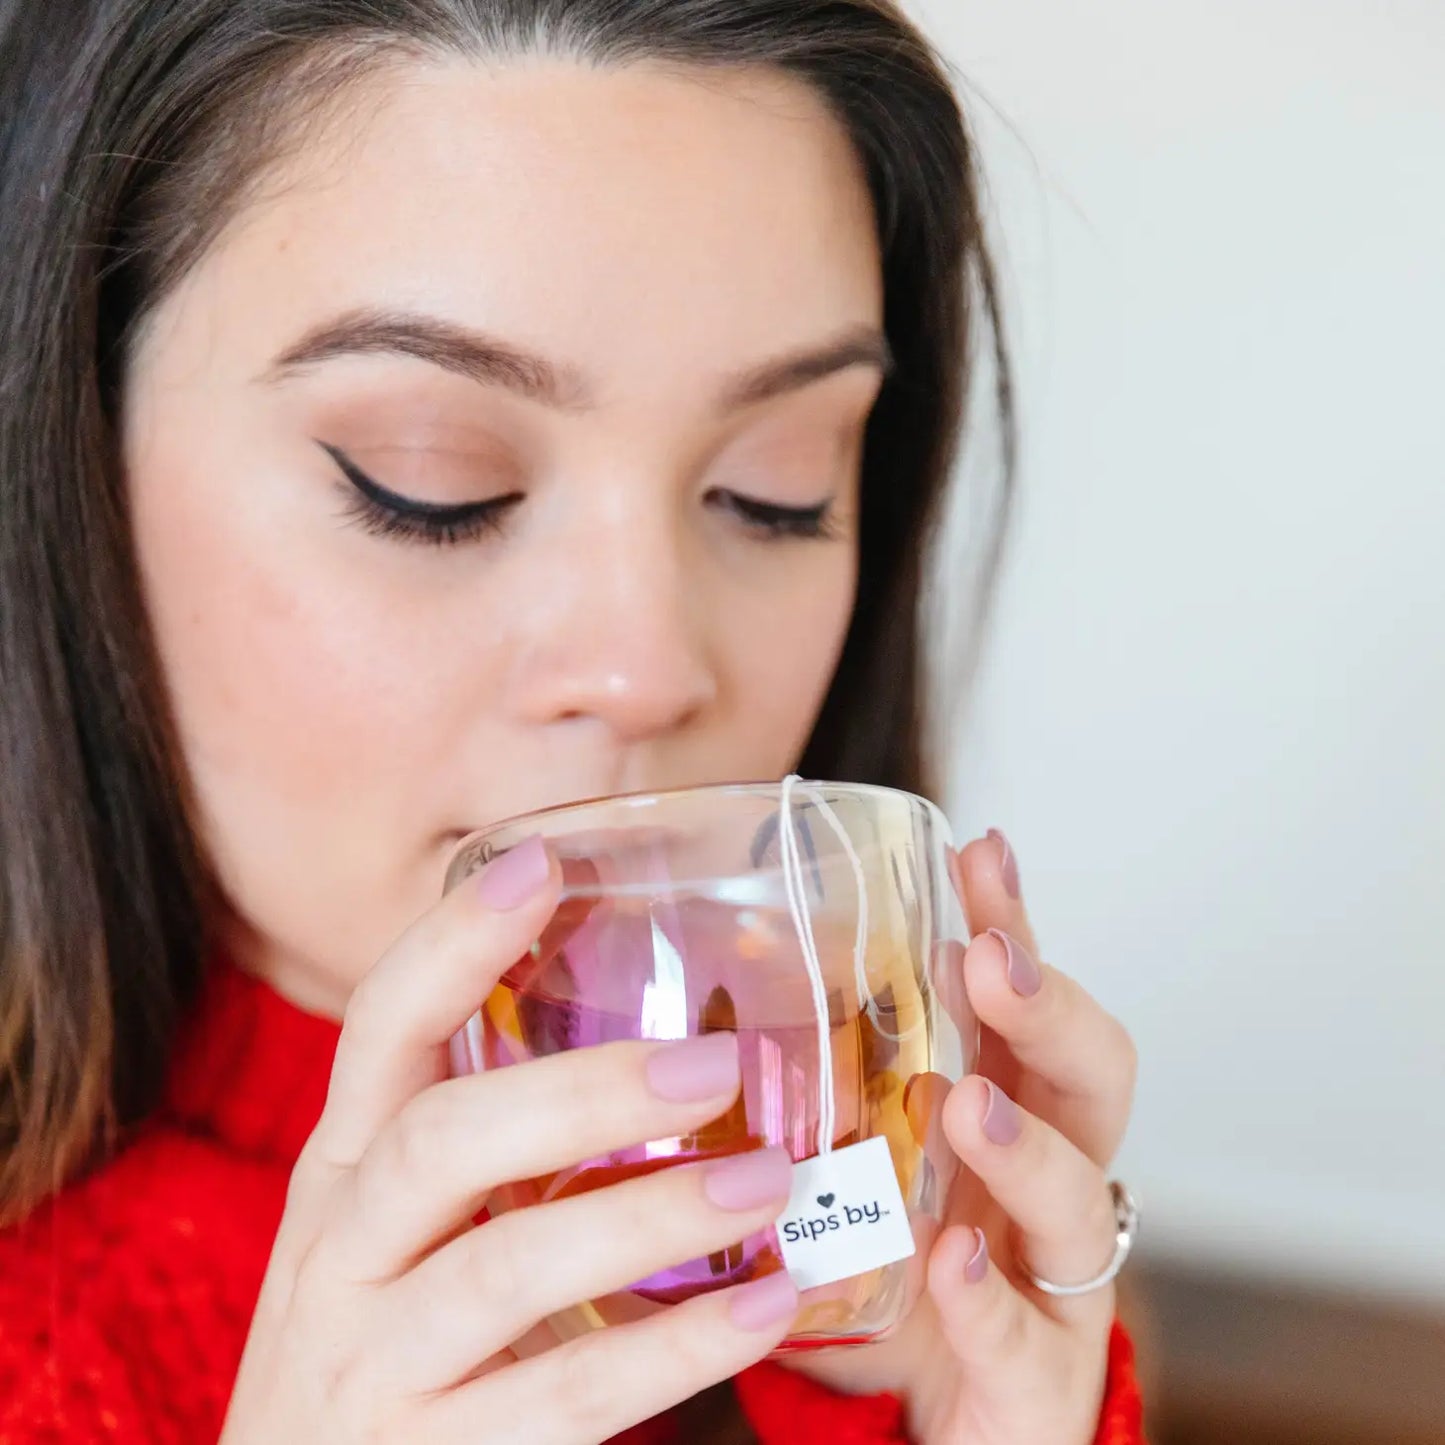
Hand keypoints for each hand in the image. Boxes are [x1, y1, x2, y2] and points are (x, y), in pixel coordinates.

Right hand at [221, 837, 799, 1444]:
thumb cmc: (383, 1336)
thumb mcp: (404, 1227)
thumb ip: (499, 1148)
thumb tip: (672, 1042)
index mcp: (344, 1170)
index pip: (379, 1029)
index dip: (452, 942)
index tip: (543, 860)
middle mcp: (340, 1253)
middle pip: (439, 1143)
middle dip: (579, 1094)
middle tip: (715, 1065)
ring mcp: (369, 1365)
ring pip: (499, 1271)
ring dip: (644, 1220)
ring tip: (768, 1181)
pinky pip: (559, 1399)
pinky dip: (671, 1351)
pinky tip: (767, 1309)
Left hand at [787, 830, 1137, 1444]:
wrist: (916, 1431)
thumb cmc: (878, 1280)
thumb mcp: (841, 1168)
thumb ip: (799, 1089)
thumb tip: (703, 970)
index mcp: (1000, 1117)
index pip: (1023, 1005)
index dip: (1014, 925)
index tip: (979, 849)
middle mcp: (1043, 1188)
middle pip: (1092, 1081)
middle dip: (1049, 1011)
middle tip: (985, 962)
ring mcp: (1052, 1288)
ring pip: (1082, 1205)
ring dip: (1024, 1147)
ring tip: (962, 1102)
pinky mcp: (1034, 1385)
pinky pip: (1029, 1340)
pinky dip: (991, 1298)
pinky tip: (952, 1259)